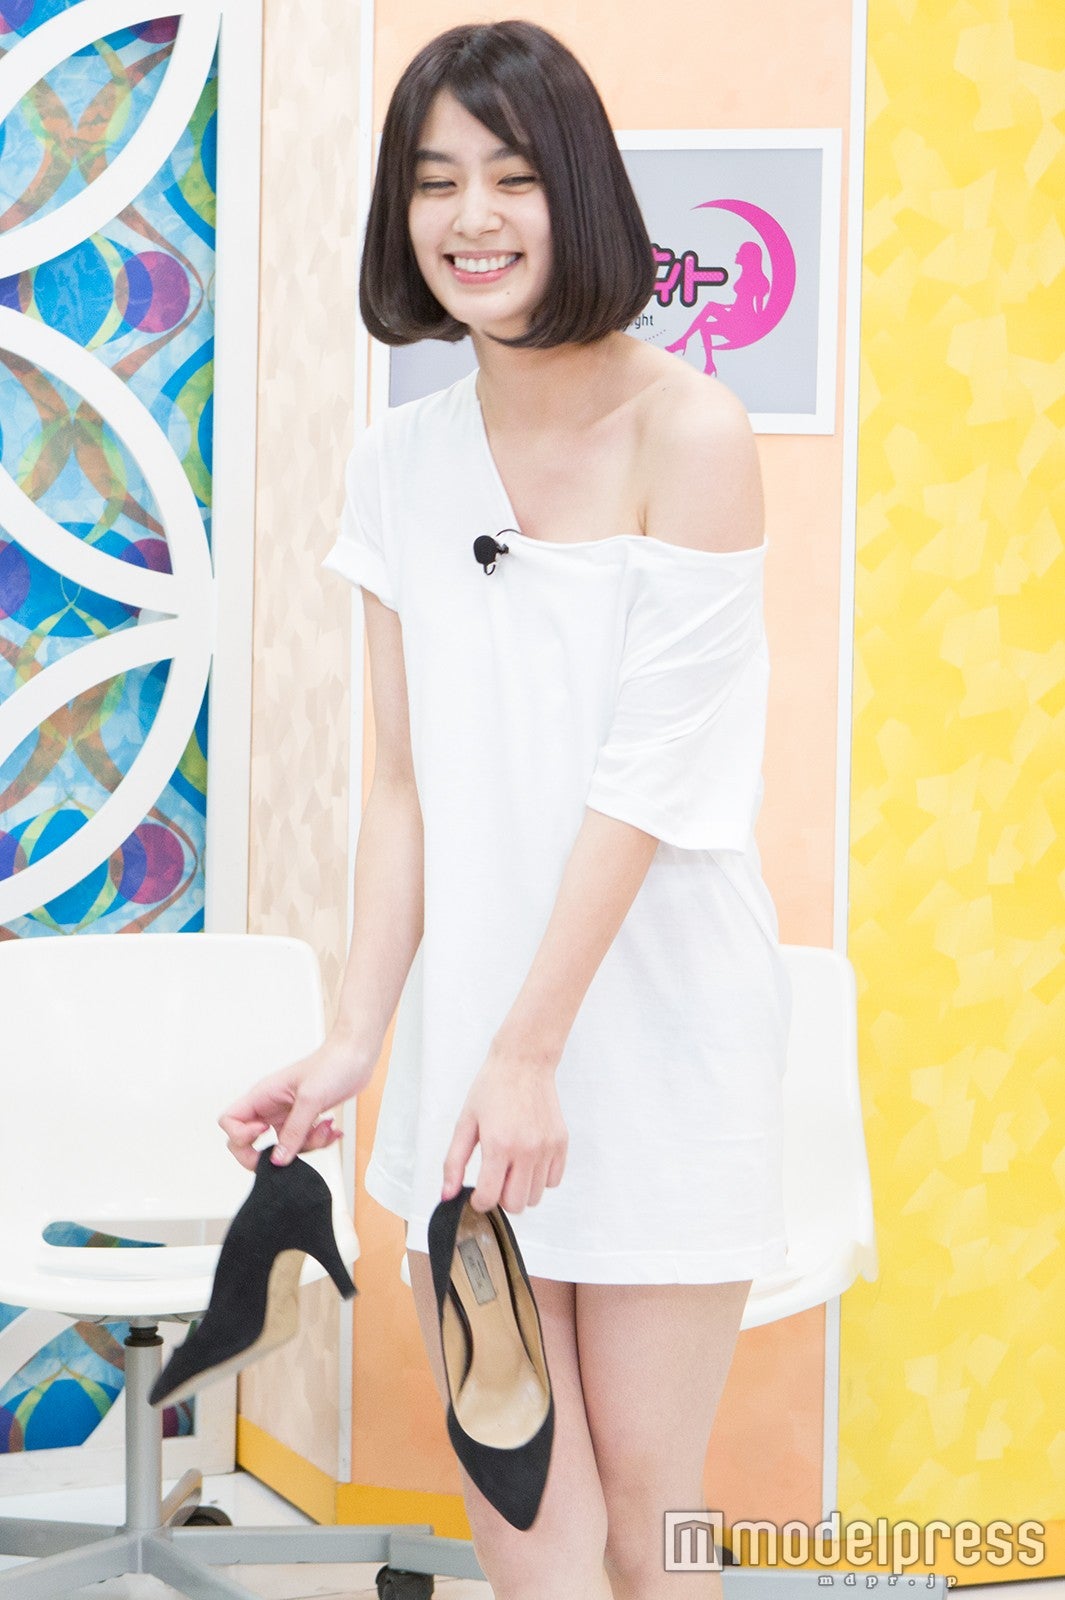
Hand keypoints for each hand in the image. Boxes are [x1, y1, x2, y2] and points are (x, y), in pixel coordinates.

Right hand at [219, 1032, 374, 1170]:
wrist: (356, 1055)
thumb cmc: (332, 1064)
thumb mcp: (310, 1099)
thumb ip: (294, 1132)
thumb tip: (278, 1160)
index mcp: (263, 1095)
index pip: (230, 1121)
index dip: (240, 1135)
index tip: (263, 1133)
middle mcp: (270, 1107)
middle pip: (248, 1141)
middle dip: (267, 1153)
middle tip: (288, 1153)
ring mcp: (287, 1114)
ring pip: (281, 1146)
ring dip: (305, 1145)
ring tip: (323, 1128)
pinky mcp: (305, 1119)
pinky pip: (302, 1142)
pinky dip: (317, 1141)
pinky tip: (331, 1128)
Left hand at [441, 1044, 567, 1213]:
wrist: (523, 1062)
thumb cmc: (492, 1088)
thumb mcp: (465, 1123)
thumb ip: (453, 1162)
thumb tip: (447, 1194)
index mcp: (498, 1145)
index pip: (490, 1198)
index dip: (479, 1201)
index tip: (477, 1193)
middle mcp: (526, 1150)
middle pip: (516, 1204)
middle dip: (500, 1198)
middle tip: (494, 1179)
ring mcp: (547, 1148)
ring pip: (536, 1197)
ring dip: (521, 1190)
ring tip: (511, 1168)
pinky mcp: (561, 1144)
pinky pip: (553, 1181)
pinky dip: (540, 1178)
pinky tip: (528, 1161)